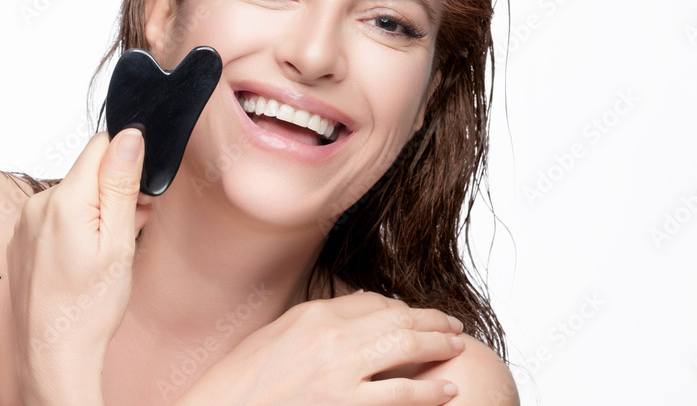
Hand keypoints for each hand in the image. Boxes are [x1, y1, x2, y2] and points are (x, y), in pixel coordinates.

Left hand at [8, 130, 148, 404]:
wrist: (56, 351)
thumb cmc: (89, 307)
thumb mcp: (119, 242)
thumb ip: (122, 185)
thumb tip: (130, 137)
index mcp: (65, 201)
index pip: (102, 145)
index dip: (130, 162)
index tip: (143, 194)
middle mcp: (39, 205)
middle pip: (91, 171)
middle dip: (120, 190)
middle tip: (134, 228)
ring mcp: (29, 222)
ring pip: (79, 194)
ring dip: (104, 210)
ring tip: (114, 248)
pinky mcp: (26, 238)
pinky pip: (62, 214)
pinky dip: (84, 226)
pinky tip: (94, 255)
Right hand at [177, 291, 465, 404]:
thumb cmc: (240, 384)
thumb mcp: (276, 337)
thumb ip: (318, 320)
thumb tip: (361, 309)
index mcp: (312, 316)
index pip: (372, 301)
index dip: (401, 308)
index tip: (415, 314)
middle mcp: (330, 339)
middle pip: (396, 318)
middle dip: (430, 320)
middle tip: (452, 325)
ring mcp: (340, 374)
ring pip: (405, 348)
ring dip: (437, 345)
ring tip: (456, 346)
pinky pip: (400, 394)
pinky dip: (428, 391)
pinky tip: (446, 388)